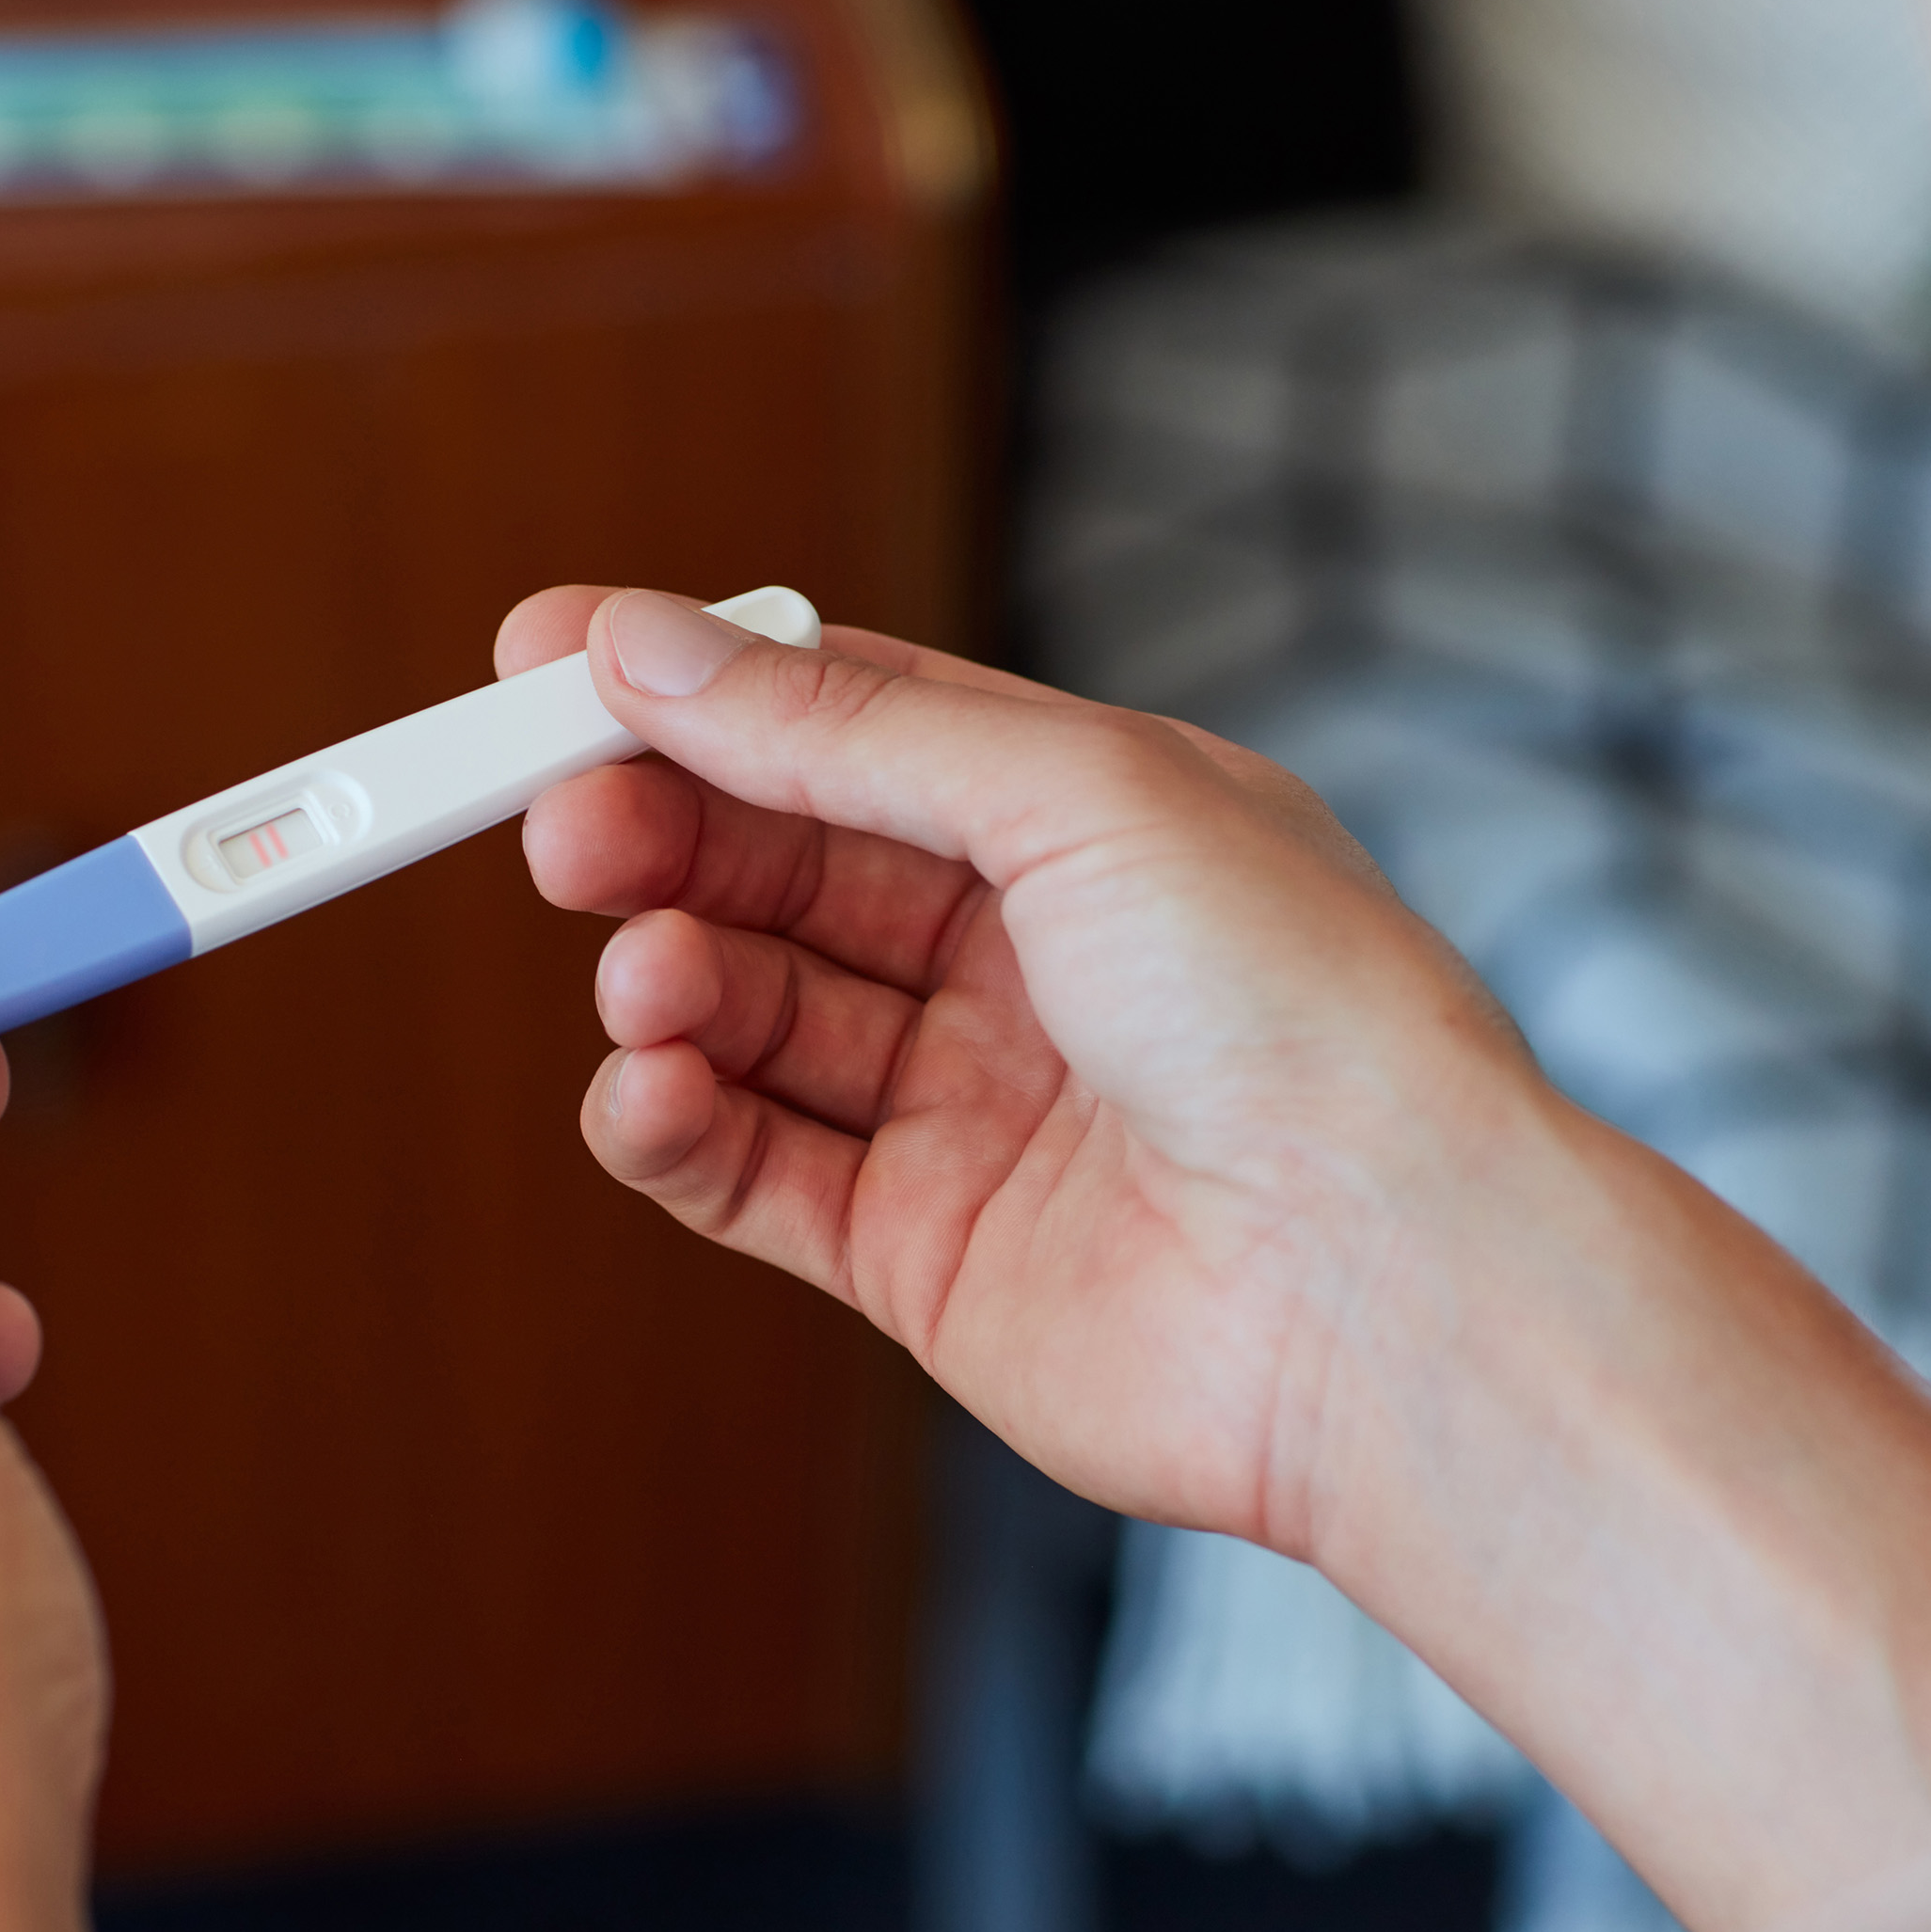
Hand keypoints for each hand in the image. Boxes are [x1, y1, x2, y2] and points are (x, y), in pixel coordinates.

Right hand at [506, 585, 1537, 1561]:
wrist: (1386, 1282)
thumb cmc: (1301, 1012)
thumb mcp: (1077, 793)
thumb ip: (852, 728)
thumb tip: (660, 649)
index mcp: (1087, 822)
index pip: (849, 726)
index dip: (696, 693)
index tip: (544, 660)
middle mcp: (1028, 962)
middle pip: (781, 866)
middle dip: (659, 835)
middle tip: (556, 823)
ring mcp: (974, 1113)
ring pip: (754, 1018)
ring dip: (668, 981)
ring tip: (645, 976)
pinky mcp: (926, 1258)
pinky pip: (752, 1173)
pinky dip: (673, 1124)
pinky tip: (647, 1084)